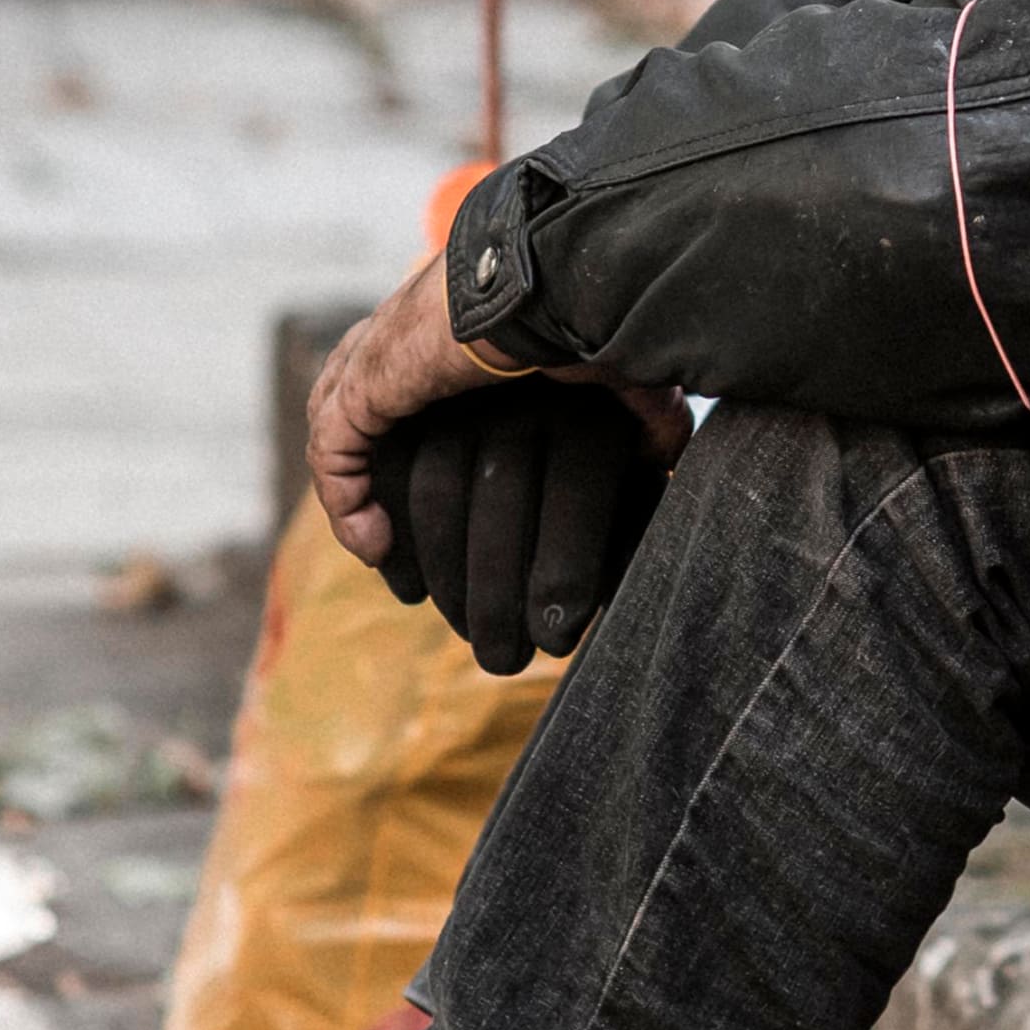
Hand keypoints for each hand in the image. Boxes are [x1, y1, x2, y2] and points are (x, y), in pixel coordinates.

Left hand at [306, 254, 692, 576]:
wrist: (561, 275)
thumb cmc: (595, 307)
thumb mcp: (621, 368)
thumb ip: (644, 410)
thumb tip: (669, 453)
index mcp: (458, 318)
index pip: (411, 368)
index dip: (415, 428)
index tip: (443, 489)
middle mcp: (411, 326)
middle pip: (359, 391)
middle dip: (366, 454)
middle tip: (392, 521)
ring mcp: (384, 349)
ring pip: (336, 419)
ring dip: (352, 482)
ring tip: (381, 543)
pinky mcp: (372, 378)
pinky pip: (334, 448)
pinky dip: (346, 498)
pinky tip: (375, 544)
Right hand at [368, 379, 671, 670]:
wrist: (540, 367)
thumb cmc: (613, 439)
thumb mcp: (639, 471)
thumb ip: (637, 516)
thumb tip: (630, 589)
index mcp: (594, 389)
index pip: (578, 486)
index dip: (566, 570)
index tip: (558, 641)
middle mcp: (530, 378)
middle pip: (500, 493)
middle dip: (496, 596)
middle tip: (503, 662)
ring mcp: (467, 381)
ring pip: (436, 485)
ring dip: (444, 576)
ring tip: (467, 634)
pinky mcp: (412, 392)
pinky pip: (390, 467)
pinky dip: (394, 538)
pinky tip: (412, 592)